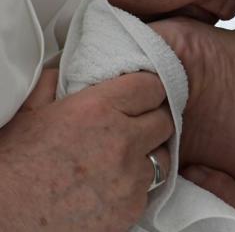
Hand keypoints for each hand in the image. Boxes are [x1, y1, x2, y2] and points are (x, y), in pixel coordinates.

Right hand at [0, 69, 173, 231]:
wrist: (4, 220)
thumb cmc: (13, 167)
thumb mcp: (29, 113)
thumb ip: (56, 84)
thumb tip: (68, 72)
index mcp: (97, 110)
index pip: (152, 87)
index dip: (148, 90)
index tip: (142, 96)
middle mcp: (121, 142)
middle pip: (165, 121)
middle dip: (152, 120)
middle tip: (136, 126)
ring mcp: (130, 178)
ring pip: (164, 157)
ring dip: (150, 154)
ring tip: (126, 158)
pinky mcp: (131, 208)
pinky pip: (149, 189)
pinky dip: (137, 186)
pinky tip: (115, 184)